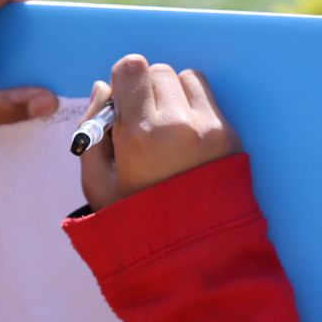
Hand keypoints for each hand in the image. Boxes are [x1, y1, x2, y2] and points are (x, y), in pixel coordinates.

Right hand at [77, 55, 240, 212]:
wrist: (190, 253)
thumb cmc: (136, 220)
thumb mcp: (97, 183)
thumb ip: (92, 130)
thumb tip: (103, 89)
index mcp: (140, 134)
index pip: (132, 67)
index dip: (122, 81)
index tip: (122, 104)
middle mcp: (178, 124)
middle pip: (158, 71)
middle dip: (146, 90)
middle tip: (142, 123)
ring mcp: (209, 128)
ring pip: (186, 78)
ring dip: (172, 94)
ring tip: (166, 129)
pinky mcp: (230, 135)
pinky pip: (208, 98)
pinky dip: (194, 107)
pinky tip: (185, 138)